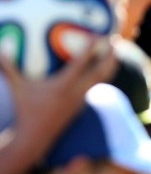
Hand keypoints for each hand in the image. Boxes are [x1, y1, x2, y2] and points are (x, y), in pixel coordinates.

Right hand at [0, 38, 116, 173]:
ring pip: (101, 79)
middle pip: (101, 71)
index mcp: (63, 86)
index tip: (101, 35)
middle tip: (117, 40)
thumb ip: (8, 69)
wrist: (35, 138)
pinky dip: (102, 75)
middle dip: (111, 55)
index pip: (82, 63)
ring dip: (110, 65)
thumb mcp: (17, 88)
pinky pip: (96, 86)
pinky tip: (103, 68)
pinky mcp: (82, 105)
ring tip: (115, 52)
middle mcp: (77, 92)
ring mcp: (81, 99)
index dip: (92, 48)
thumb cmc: (25, 110)